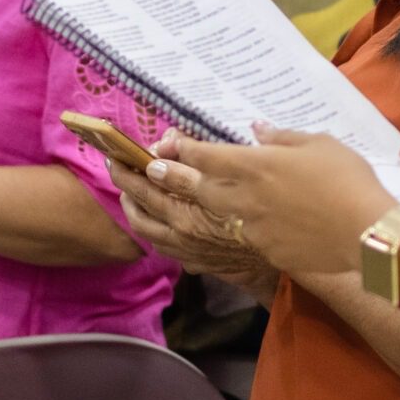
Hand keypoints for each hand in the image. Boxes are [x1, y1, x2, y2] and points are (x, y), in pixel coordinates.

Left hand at [108, 159, 276, 291]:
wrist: (286, 261)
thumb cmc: (273, 208)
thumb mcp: (253, 169)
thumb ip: (210, 152)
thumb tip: (174, 138)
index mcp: (204, 197)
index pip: (165, 171)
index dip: (150, 156)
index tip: (143, 148)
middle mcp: (188, 223)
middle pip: (145, 196)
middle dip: (126, 176)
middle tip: (113, 161)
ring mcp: (186, 245)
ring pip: (143, 224)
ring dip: (131, 205)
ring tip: (126, 189)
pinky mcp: (191, 261)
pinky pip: (158, 243)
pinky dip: (149, 227)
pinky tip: (149, 217)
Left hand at [147, 126, 392, 277]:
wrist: (364, 236)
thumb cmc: (347, 183)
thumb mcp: (319, 145)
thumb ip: (281, 138)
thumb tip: (257, 130)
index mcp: (252, 164)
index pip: (202, 153)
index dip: (179, 146)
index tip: (164, 141)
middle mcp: (238, 197)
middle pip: (182, 186)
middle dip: (153, 174)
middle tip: (131, 166)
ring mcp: (241, 228)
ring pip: (184, 219)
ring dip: (152, 206)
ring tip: (132, 197)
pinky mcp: (251, 252)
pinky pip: (205, 245)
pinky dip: (177, 237)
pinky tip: (166, 233)